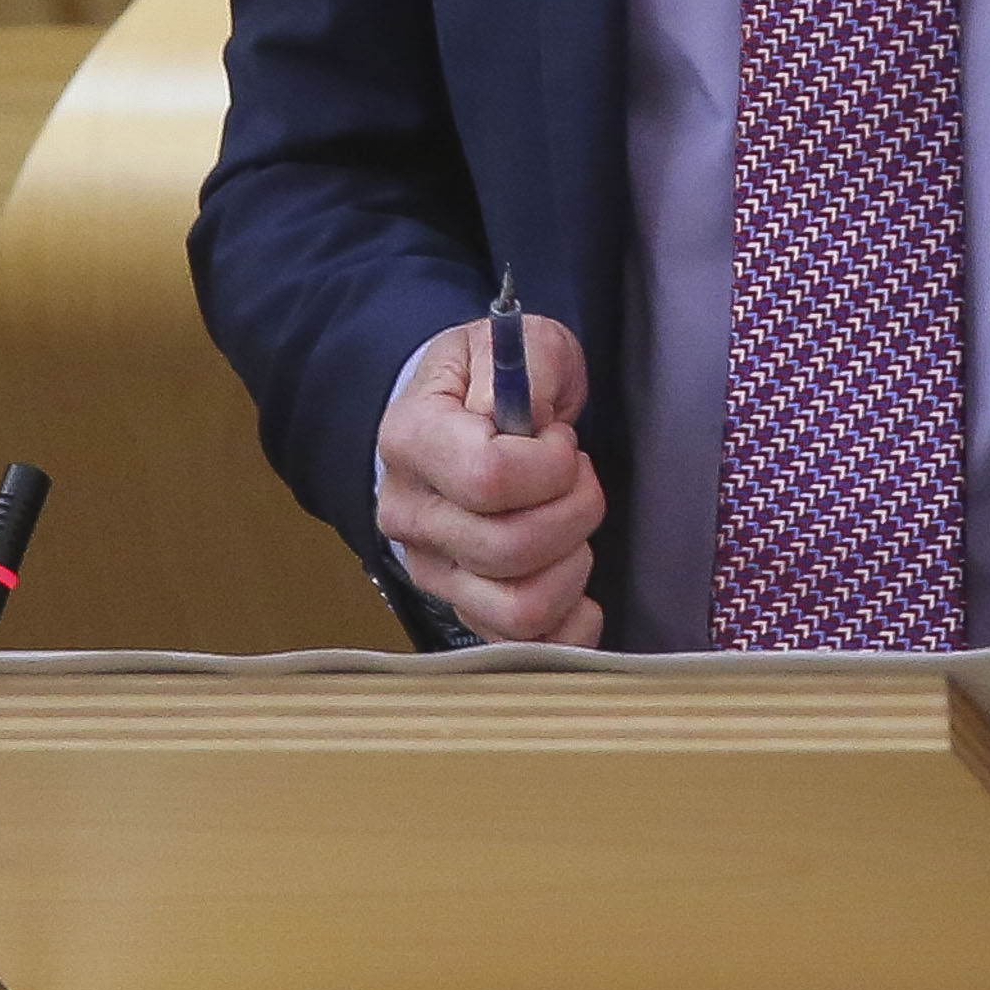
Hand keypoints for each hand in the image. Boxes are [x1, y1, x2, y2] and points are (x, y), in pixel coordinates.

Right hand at [376, 311, 605, 645]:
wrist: (457, 415)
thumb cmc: (492, 379)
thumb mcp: (514, 341)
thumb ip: (527, 366)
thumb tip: (528, 424)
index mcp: (412, 441)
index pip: (490, 478)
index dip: (550, 462)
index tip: (559, 438)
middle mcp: (410, 517)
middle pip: (512, 547)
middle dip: (576, 507)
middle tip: (575, 477)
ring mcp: (435, 573)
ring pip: (521, 608)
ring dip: (573, 564)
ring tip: (570, 523)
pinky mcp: (465, 610)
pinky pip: (527, 648)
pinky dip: (570, 626)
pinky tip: (579, 586)